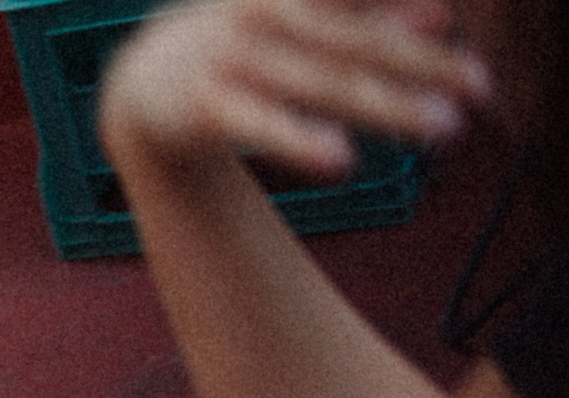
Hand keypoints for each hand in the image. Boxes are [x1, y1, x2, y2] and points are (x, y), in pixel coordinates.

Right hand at [100, 0, 489, 177]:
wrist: (140, 80)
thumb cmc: (239, 46)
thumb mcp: (298, 22)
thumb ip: (367, 16)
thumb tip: (443, 15)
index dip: (411, 15)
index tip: (464, 38)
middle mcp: (265, 15)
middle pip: (358, 42)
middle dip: (422, 65)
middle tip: (480, 91)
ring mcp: (234, 60)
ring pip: (324, 84)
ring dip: (387, 104)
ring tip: (441, 127)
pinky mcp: (205, 106)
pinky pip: (263, 125)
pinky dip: (302, 140)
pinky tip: (342, 160)